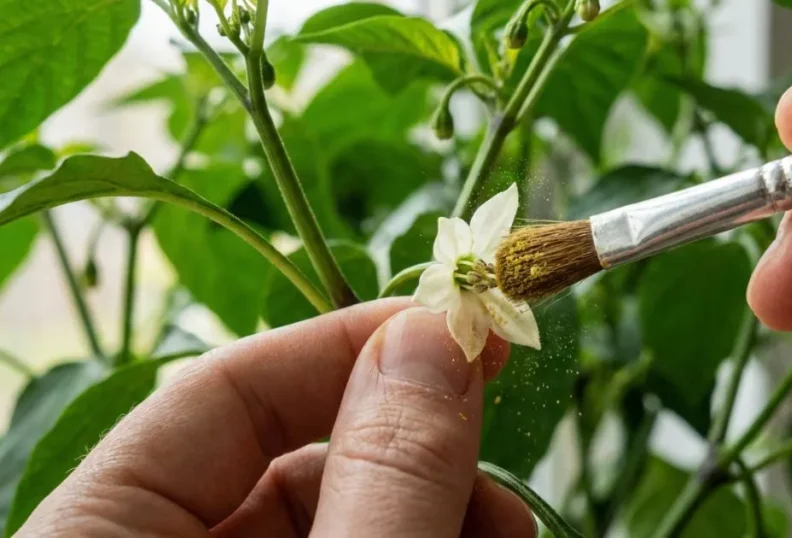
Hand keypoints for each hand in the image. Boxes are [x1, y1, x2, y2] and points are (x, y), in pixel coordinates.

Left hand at [15, 299, 535, 537]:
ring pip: (332, 515)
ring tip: (509, 526)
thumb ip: (379, 479)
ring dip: (435, 501)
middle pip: (287, 461)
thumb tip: (433, 335)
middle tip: (503, 463)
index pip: (217, 394)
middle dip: (417, 446)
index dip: (347, 346)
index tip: (463, 333)